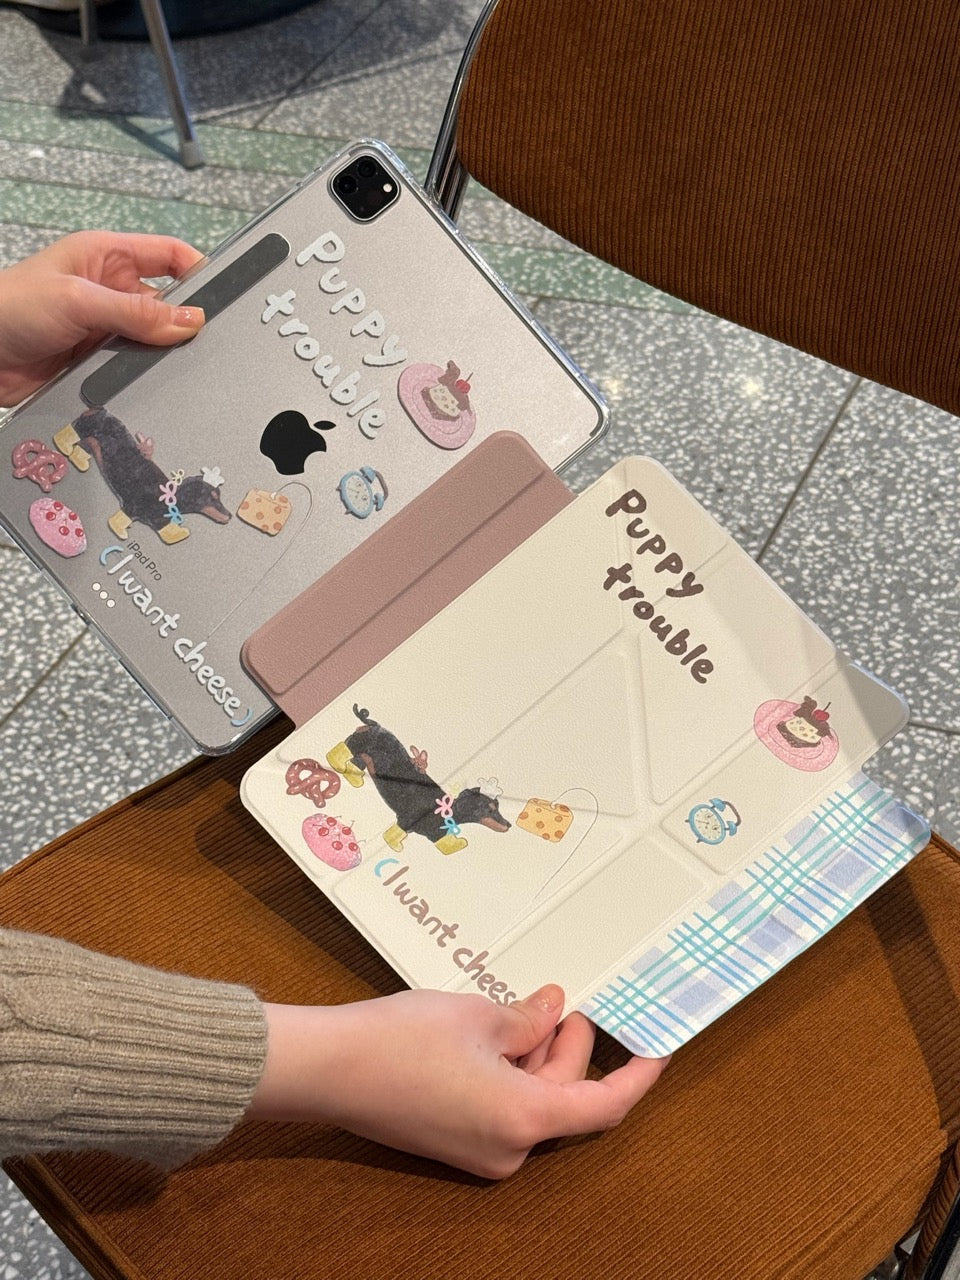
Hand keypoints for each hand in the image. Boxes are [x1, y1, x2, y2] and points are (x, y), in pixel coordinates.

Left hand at [0, 230, 205, 404]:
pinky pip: (136, 367)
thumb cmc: (8, 307)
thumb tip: (190, 320)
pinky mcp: (99, 360)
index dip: (199, 270)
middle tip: (204, 342)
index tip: (222, 296)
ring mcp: (106, 327)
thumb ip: (136, 312)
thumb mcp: (78, 300)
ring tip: (176, 366)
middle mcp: (110, 289)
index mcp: (106, 255)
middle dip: (185, 322)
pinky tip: (152, 382)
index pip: (169, 255)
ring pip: (155, 340)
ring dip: (163, 354)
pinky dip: (146, 375)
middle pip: (168, 303)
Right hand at [248, 986, 668, 1178]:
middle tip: (562, 1000)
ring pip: (532, 1101)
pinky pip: (503, 1109)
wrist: (330, 1068)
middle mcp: (508, 1148)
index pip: (603, 1104)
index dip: (637, 1076)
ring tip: (522, 1007)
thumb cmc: (402, 1040)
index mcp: (525, 1119)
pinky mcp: (454, 1143)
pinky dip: (510, 1072)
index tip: (656, 1050)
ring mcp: (479, 1151)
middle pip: (563, 1097)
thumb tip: (554, 1010)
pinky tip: (495, 1032)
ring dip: (536, 1056)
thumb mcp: (480, 1016)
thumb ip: (529, 1018)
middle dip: (568, 1047)